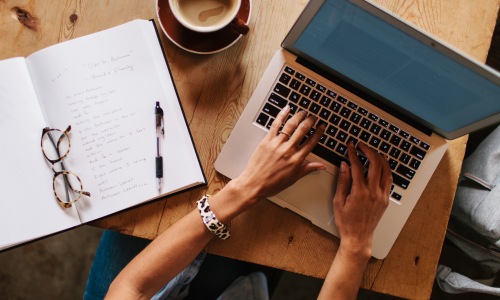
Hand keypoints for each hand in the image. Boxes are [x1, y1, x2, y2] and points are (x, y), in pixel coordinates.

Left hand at [233, 106, 325, 202]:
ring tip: (303, 112)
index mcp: (296, 159)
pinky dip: (282, 115)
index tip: (322, 127)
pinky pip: (276, 124)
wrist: (254, 184)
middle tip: (313, 117)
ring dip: (298, 116)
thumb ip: (308, 169)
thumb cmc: (272, 184)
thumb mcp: (293, 178)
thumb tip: (321, 166)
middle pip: (302, 130)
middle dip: (310, 121)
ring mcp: (277, 144)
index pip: (311, 142)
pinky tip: (286, 109)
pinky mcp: (266, 141)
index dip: (318, 133)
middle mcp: (288, 150)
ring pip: (290, 125)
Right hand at [333, 142, 391, 258]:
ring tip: (373, 151)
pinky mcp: (386, 199)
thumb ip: (342, 181)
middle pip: (375, 164)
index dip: (353, 154)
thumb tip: (344, 165)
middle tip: (361, 145)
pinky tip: (381, 165)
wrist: (358, 237)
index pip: (357, 167)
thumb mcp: (338, 201)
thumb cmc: (346, 222)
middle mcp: (373, 193)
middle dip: (368, 151)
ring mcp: (382, 196)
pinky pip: (389, 180)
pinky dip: (386, 169)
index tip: (350, 147)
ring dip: (380, 158)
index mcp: (360, 193)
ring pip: (385, 170)